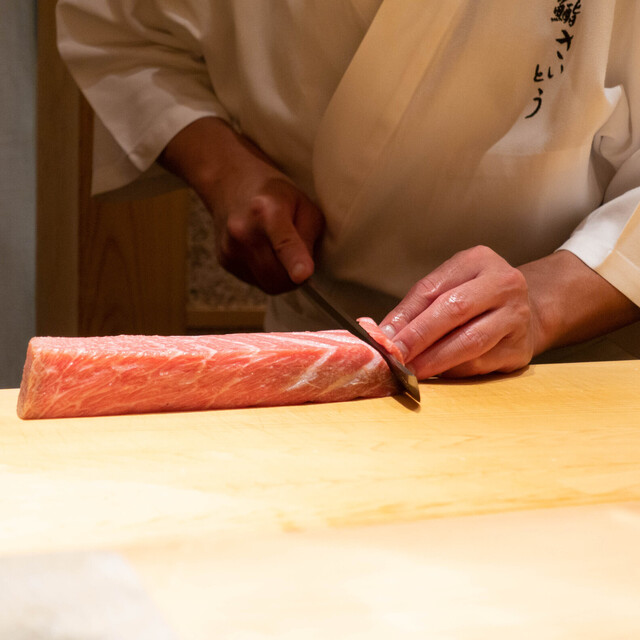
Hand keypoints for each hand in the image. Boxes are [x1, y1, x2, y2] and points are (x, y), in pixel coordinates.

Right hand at [160, 117, 323, 293]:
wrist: (229, 183)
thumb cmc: (275, 194)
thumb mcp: (304, 204)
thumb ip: (309, 236)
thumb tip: (305, 271)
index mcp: (268, 210)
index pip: (283, 241)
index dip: (294, 260)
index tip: (303, 274)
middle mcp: (243, 231)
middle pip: (278, 276)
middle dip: (295, 277)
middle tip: (301, 259)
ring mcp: (230, 248)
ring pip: (268, 285)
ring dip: (281, 277)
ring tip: (280, 252)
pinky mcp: (224, 261)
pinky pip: (256, 282)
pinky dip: (266, 274)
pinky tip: (263, 252)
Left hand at [381, 247, 639, 379]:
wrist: (529, 310)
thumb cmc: (477, 297)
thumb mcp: (449, 286)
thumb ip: (418, 306)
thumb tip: (385, 333)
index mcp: (479, 261)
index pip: (433, 289)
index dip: (405, 315)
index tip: (383, 336)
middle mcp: (504, 284)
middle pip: (454, 311)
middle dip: (418, 337)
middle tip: (395, 356)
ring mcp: (517, 317)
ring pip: (470, 342)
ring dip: (435, 360)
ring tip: (410, 370)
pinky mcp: (520, 349)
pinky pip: (481, 363)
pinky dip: (454, 371)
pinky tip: (436, 373)